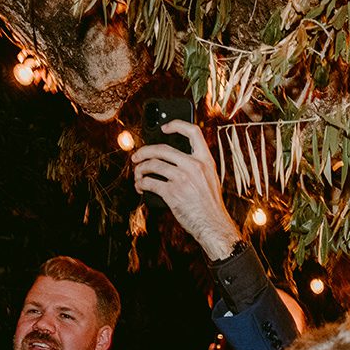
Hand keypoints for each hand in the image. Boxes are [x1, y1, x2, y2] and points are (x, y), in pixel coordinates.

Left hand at [130, 121, 241, 257]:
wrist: (213, 224)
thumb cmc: (210, 204)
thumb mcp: (210, 179)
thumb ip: (196, 166)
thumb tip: (171, 159)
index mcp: (206, 160)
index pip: (193, 132)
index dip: (177, 125)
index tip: (164, 128)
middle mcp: (194, 166)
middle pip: (162, 148)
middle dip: (144, 151)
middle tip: (136, 157)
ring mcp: (183, 179)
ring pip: (152, 165)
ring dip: (139, 170)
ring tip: (137, 175)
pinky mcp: (172, 193)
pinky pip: (149, 182)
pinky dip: (140, 184)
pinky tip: (140, 187)